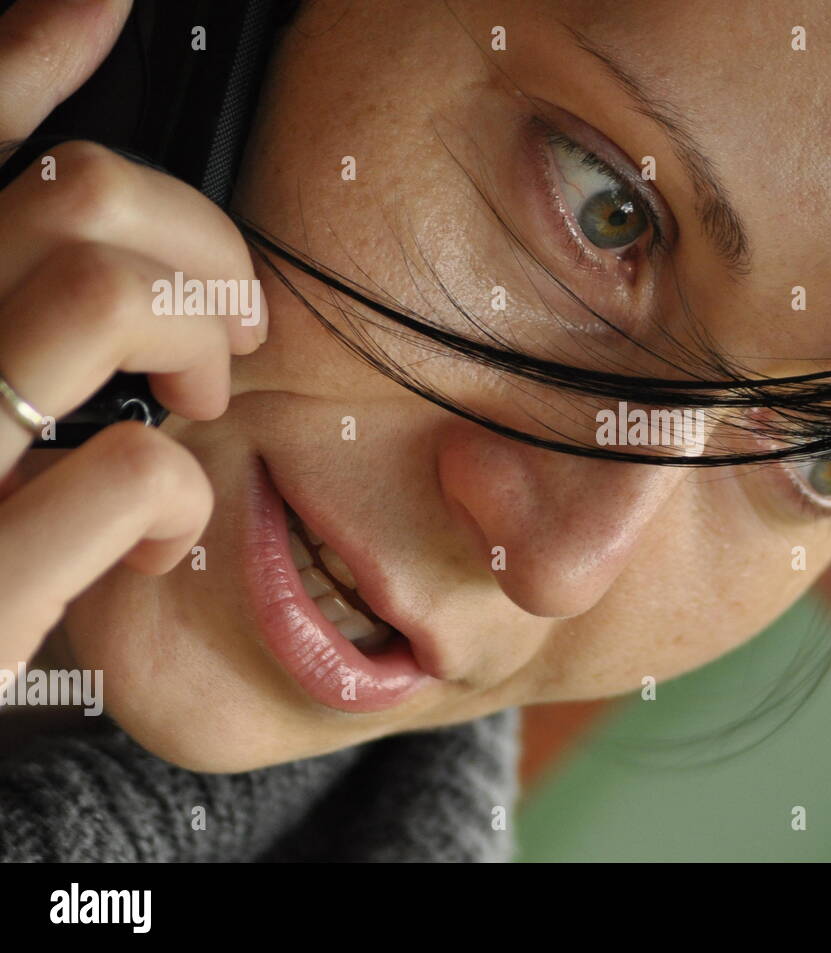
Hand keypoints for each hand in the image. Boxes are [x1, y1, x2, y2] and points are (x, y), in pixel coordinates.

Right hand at [0, 0, 266, 670]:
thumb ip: (23, 295)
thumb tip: (75, 132)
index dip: (22, 57)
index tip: (105, 6)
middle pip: (70, 203)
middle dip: (200, 252)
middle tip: (234, 334)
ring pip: (94, 301)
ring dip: (195, 350)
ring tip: (198, 415)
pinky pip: (128, 472)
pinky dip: (176, 499)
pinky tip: (154, 542)